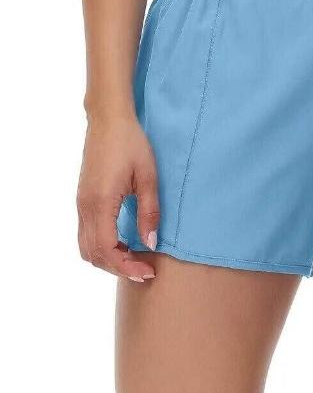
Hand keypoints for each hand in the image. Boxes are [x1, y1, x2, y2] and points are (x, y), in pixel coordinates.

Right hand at [77, 114, 158, 280]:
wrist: (109, 121)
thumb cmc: (132, 145)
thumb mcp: (148, 178)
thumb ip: (150, 213)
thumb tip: (151, 243)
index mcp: (101, 202)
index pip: (108, 249)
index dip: (127, 266)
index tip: (149, 271)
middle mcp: (85, 207)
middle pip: (93, 254)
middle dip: (118, 268)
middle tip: (145, 271)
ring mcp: (81, 204)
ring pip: (86, 247)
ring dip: (108, 260)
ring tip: (135, 260)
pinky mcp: (83, 200)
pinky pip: (86, 234)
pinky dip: (102, 248)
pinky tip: (123, 245)